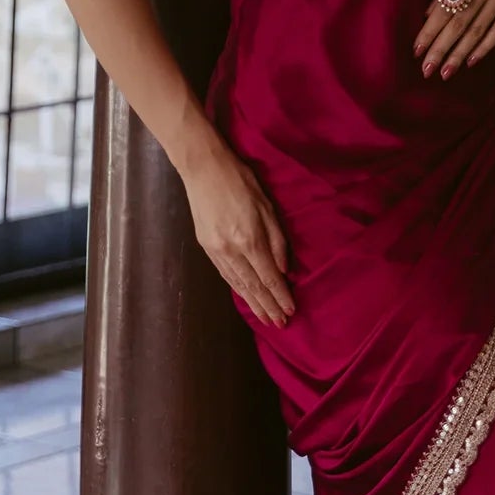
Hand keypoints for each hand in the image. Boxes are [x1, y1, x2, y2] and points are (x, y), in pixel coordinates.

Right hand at [178, 129, 295, 328]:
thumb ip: (277, 239)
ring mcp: (216, 251)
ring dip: (253, 303)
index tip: (291, 311)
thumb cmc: (241, 181)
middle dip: (268, 307)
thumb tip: (283, 270)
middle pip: (253, 286)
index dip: (280, 296)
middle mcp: (231, 251)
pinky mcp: (206, 247)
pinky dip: (237, 289)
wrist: (203, 169)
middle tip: (280, 325)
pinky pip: (225, 275)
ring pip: (237, 284)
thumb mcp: (267, 206)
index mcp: (249, 239)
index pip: (269, 277)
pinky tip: (245, 296)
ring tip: (265, 318)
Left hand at [414, 0, 494, 79]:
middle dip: (441, 49)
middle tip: (426, 70)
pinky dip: (485, 47)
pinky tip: (471, 61)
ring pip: (477, 31)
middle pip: (459, 24)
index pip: (443, 8)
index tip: (416, 50)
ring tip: (445, 72)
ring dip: (459, 54)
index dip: (429, 31)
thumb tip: (428, 16)